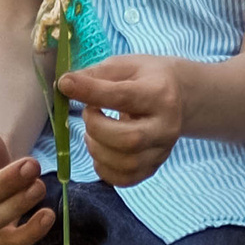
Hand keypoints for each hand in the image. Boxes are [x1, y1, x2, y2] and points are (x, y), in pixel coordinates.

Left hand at [57, 55, 182, 185]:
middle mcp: (167, 126)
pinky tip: (100, 150)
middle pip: (129, 139)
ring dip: (97, 149)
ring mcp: (162, 150)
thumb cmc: (147, 78)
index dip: (91, 91)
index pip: (123, 96)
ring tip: (92, 132)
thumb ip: (97, 74)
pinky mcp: (154, 166)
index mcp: (160, 94)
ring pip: (126, 163)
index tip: (66, 84)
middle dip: (96, 128)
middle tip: (89, 113)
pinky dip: (103, 168)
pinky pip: (125, 179)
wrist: (179, 96)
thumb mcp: (125, 66)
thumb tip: (65, 85)